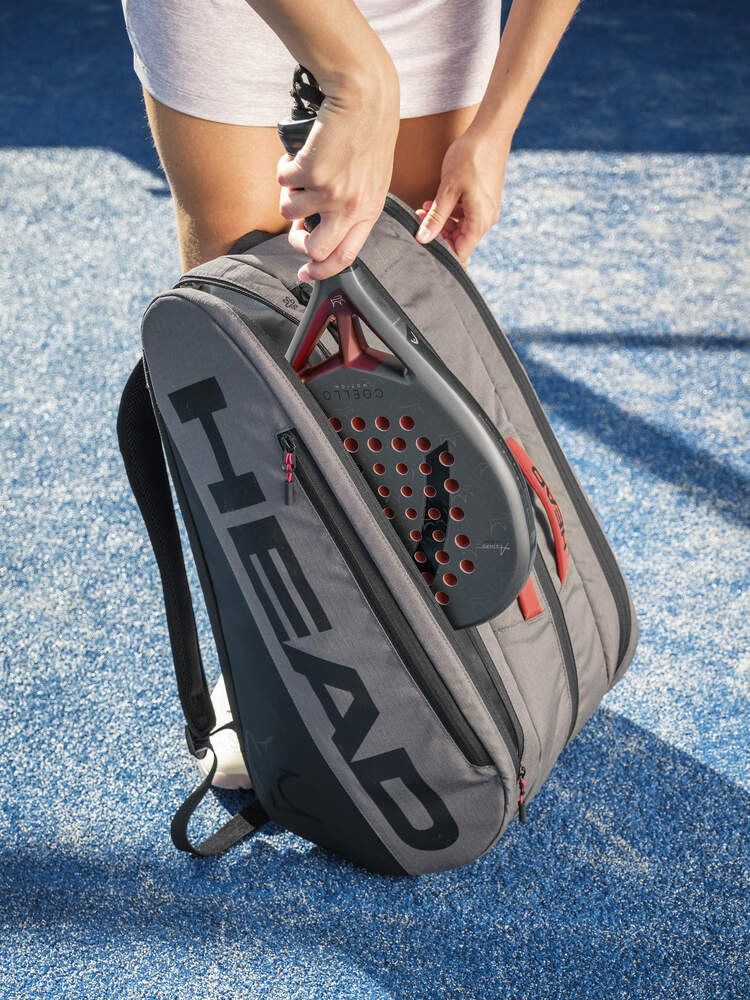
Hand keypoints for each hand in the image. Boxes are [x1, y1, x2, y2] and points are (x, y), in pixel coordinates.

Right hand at [277, 72, 399, 281]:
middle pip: (315, 249)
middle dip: (297, 242)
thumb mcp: (371, 178)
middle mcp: (351, 207)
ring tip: (301, 173)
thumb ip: (351, 205)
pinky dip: (284, 168)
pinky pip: (283, 182)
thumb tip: (316, 227)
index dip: (323, 270)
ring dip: (288, 195)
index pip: (346, 257)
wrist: (365, 97)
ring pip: (290, 214)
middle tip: (296, 228)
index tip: (307, 273)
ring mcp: (330, 192)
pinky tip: (298, 154)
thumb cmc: (368, 132)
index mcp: (369, 210)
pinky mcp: (311, 173)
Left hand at [415, 126, 512, 265]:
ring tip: (424, 208)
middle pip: (460, 240)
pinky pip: (465, 214)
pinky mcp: (483, 199)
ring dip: (441, 221)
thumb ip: (435, 217)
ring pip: (460, 226)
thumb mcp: (448, 189)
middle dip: (438, 233)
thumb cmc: (471, 157)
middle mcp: (486, 219)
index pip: (460, 252)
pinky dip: (450, 211)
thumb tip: (423, 238)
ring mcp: (486, 209)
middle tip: (419, 221)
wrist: (490, 132)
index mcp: (480, 221)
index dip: (441, 251)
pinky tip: (435, 201)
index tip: (423, 243)